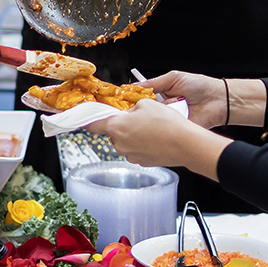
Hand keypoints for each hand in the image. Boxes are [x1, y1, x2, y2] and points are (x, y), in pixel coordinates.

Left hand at [88, 97, 229, 174]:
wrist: (185, 144)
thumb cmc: (167, 123)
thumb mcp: (146, 104)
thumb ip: (131, 108)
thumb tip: (129, 114)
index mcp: (116, 127)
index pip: (93, 124)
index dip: (87, 120)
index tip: (81, 118)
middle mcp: (119, 144)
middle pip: (114, 132)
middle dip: (123, 125)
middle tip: (138, 118)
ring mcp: (130, 155)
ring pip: (126, 141)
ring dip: (134, 135)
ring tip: (152, 128)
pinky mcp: (142, 162)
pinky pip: (137, 150)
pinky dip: (144, 144)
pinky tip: (156, 138)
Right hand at [138, 70, 228, 125]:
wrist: (218, 100)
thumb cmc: (200, 86)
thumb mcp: (174, 78)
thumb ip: (154, 83)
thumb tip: (136, 85)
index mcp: (161, 93)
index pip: (142, 97)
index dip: (133, 98)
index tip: (124, 99)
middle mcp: (164, 107)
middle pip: (144, 110)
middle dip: (141, 108)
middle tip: (138, 105)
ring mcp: (169, 118)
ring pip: (153, 119)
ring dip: (156, 113)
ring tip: (164, 107)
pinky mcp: (176, 128)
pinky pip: (165, 128)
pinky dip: (164, 124)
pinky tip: (168, 117)